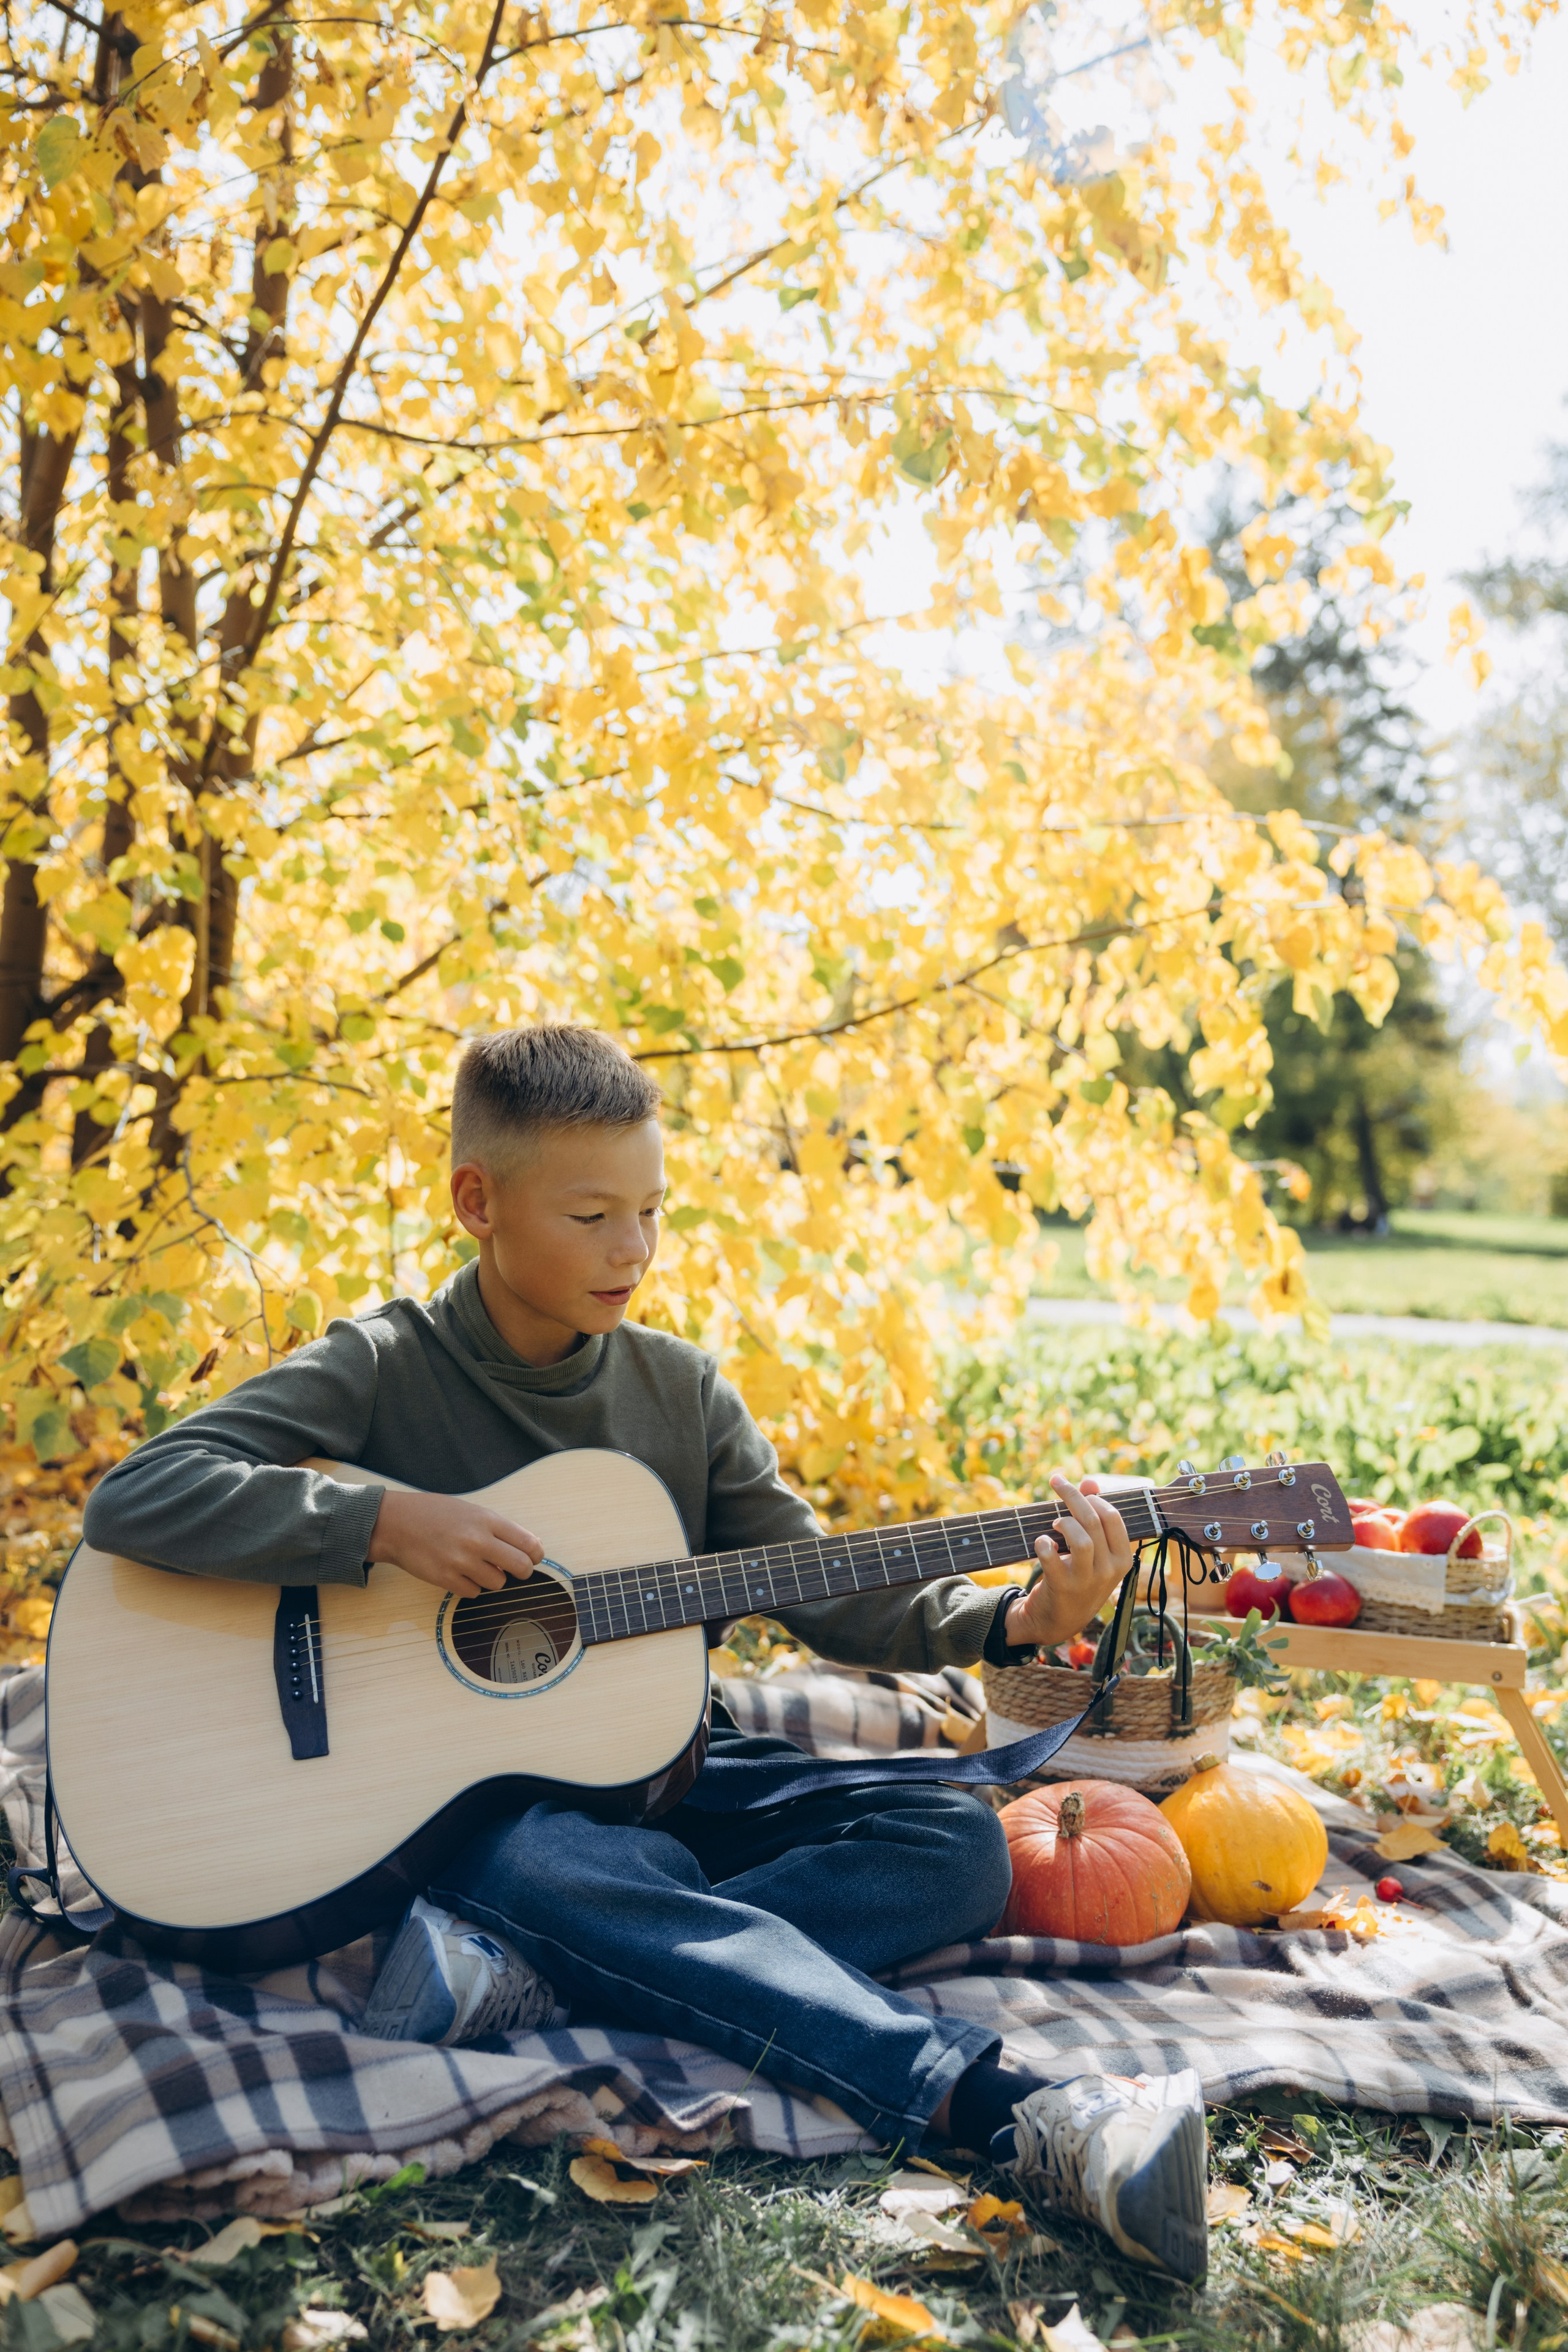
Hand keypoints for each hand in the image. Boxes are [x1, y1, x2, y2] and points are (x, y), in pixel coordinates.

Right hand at [370, 1489, 543, 1598]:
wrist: (396, 1523)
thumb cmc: (435, 1514)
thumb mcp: (471, 1511)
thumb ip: (499, 1527)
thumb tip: (530, 1546)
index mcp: (487, 1520)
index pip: (528, 1543)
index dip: (536, 1554)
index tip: (534, 1557)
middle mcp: (477, 1540)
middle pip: (520, 1567)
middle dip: (522, 1571)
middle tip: (516, 1570)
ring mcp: (461, 1561)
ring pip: (497, 1583)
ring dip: (493, 1578)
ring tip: (478, 1566)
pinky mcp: (445, 1579)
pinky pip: (473, 1592)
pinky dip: (471, 1586)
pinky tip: (461, 1573)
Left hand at [1003, 1475, 1132, 1652]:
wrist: (1060, 1619)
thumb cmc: (1079, 1576)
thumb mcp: (1095, 1551)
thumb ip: (1094, 1515)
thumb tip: (1090, 1481)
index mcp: (1122, 1558)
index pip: (1113, 1517)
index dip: (1093, 1495)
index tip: (1078, 1486)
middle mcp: (1109, 1570)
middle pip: (1094, 1521)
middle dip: (1073, 1496)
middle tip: (1056, 1483)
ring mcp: (1087, 1581)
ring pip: (1081, 1539)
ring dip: (1065, 1522)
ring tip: (1055, 1523)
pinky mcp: (1063, 1587)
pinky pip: (1052, 1559)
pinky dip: (1044, 1545)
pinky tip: (1042, 1542)